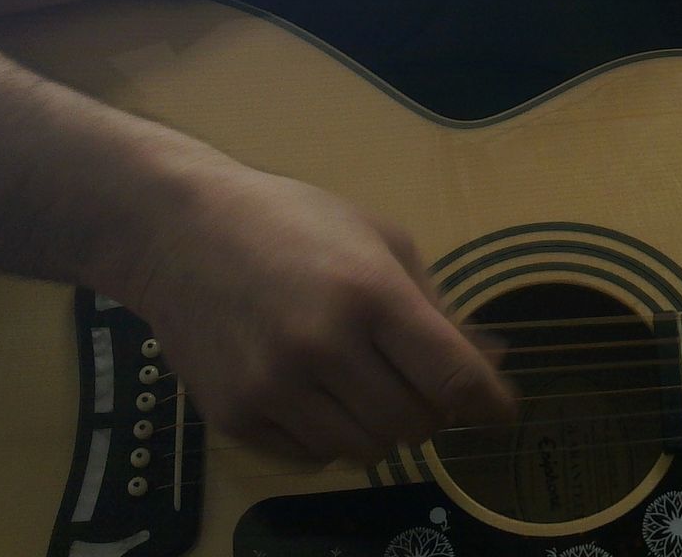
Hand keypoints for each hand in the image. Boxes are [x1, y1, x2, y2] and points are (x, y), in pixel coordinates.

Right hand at [114, 158, 515, 465]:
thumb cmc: (295, 223)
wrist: (180, 233)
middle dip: (430, 411)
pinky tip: (316, 392)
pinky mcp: (233, 418)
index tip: (501, 413)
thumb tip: (491, 364)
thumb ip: (437, 307)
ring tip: (362, 380)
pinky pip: (311, 458)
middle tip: (418, 383)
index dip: (488, 404)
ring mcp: (273, 388)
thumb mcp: (380, 240)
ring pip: (365, 451)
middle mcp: (322, 347)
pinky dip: (329, 436)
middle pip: (413, 425)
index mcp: (370, 292)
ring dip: (379, 426)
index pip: (451, 377)